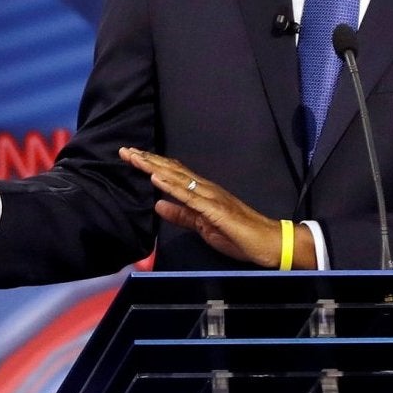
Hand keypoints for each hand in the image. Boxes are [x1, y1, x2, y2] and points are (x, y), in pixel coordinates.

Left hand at [121, 147, 314, 268]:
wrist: (268, 243)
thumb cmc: (238, 235)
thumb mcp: (202, 226)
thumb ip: (181, 215)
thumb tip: (158, 204)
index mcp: (202, 193)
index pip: (173, 174)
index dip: (151, 165)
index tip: (131, 157)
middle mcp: (205, 189)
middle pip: (171, 170)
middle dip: (147, 160)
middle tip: (124, 150)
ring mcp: (210, 197)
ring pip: (177, 178)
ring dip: (154, 166)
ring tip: (134, 157)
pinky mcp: (215, 209)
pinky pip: (189, 196)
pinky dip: (170, 186)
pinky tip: (156, 178)